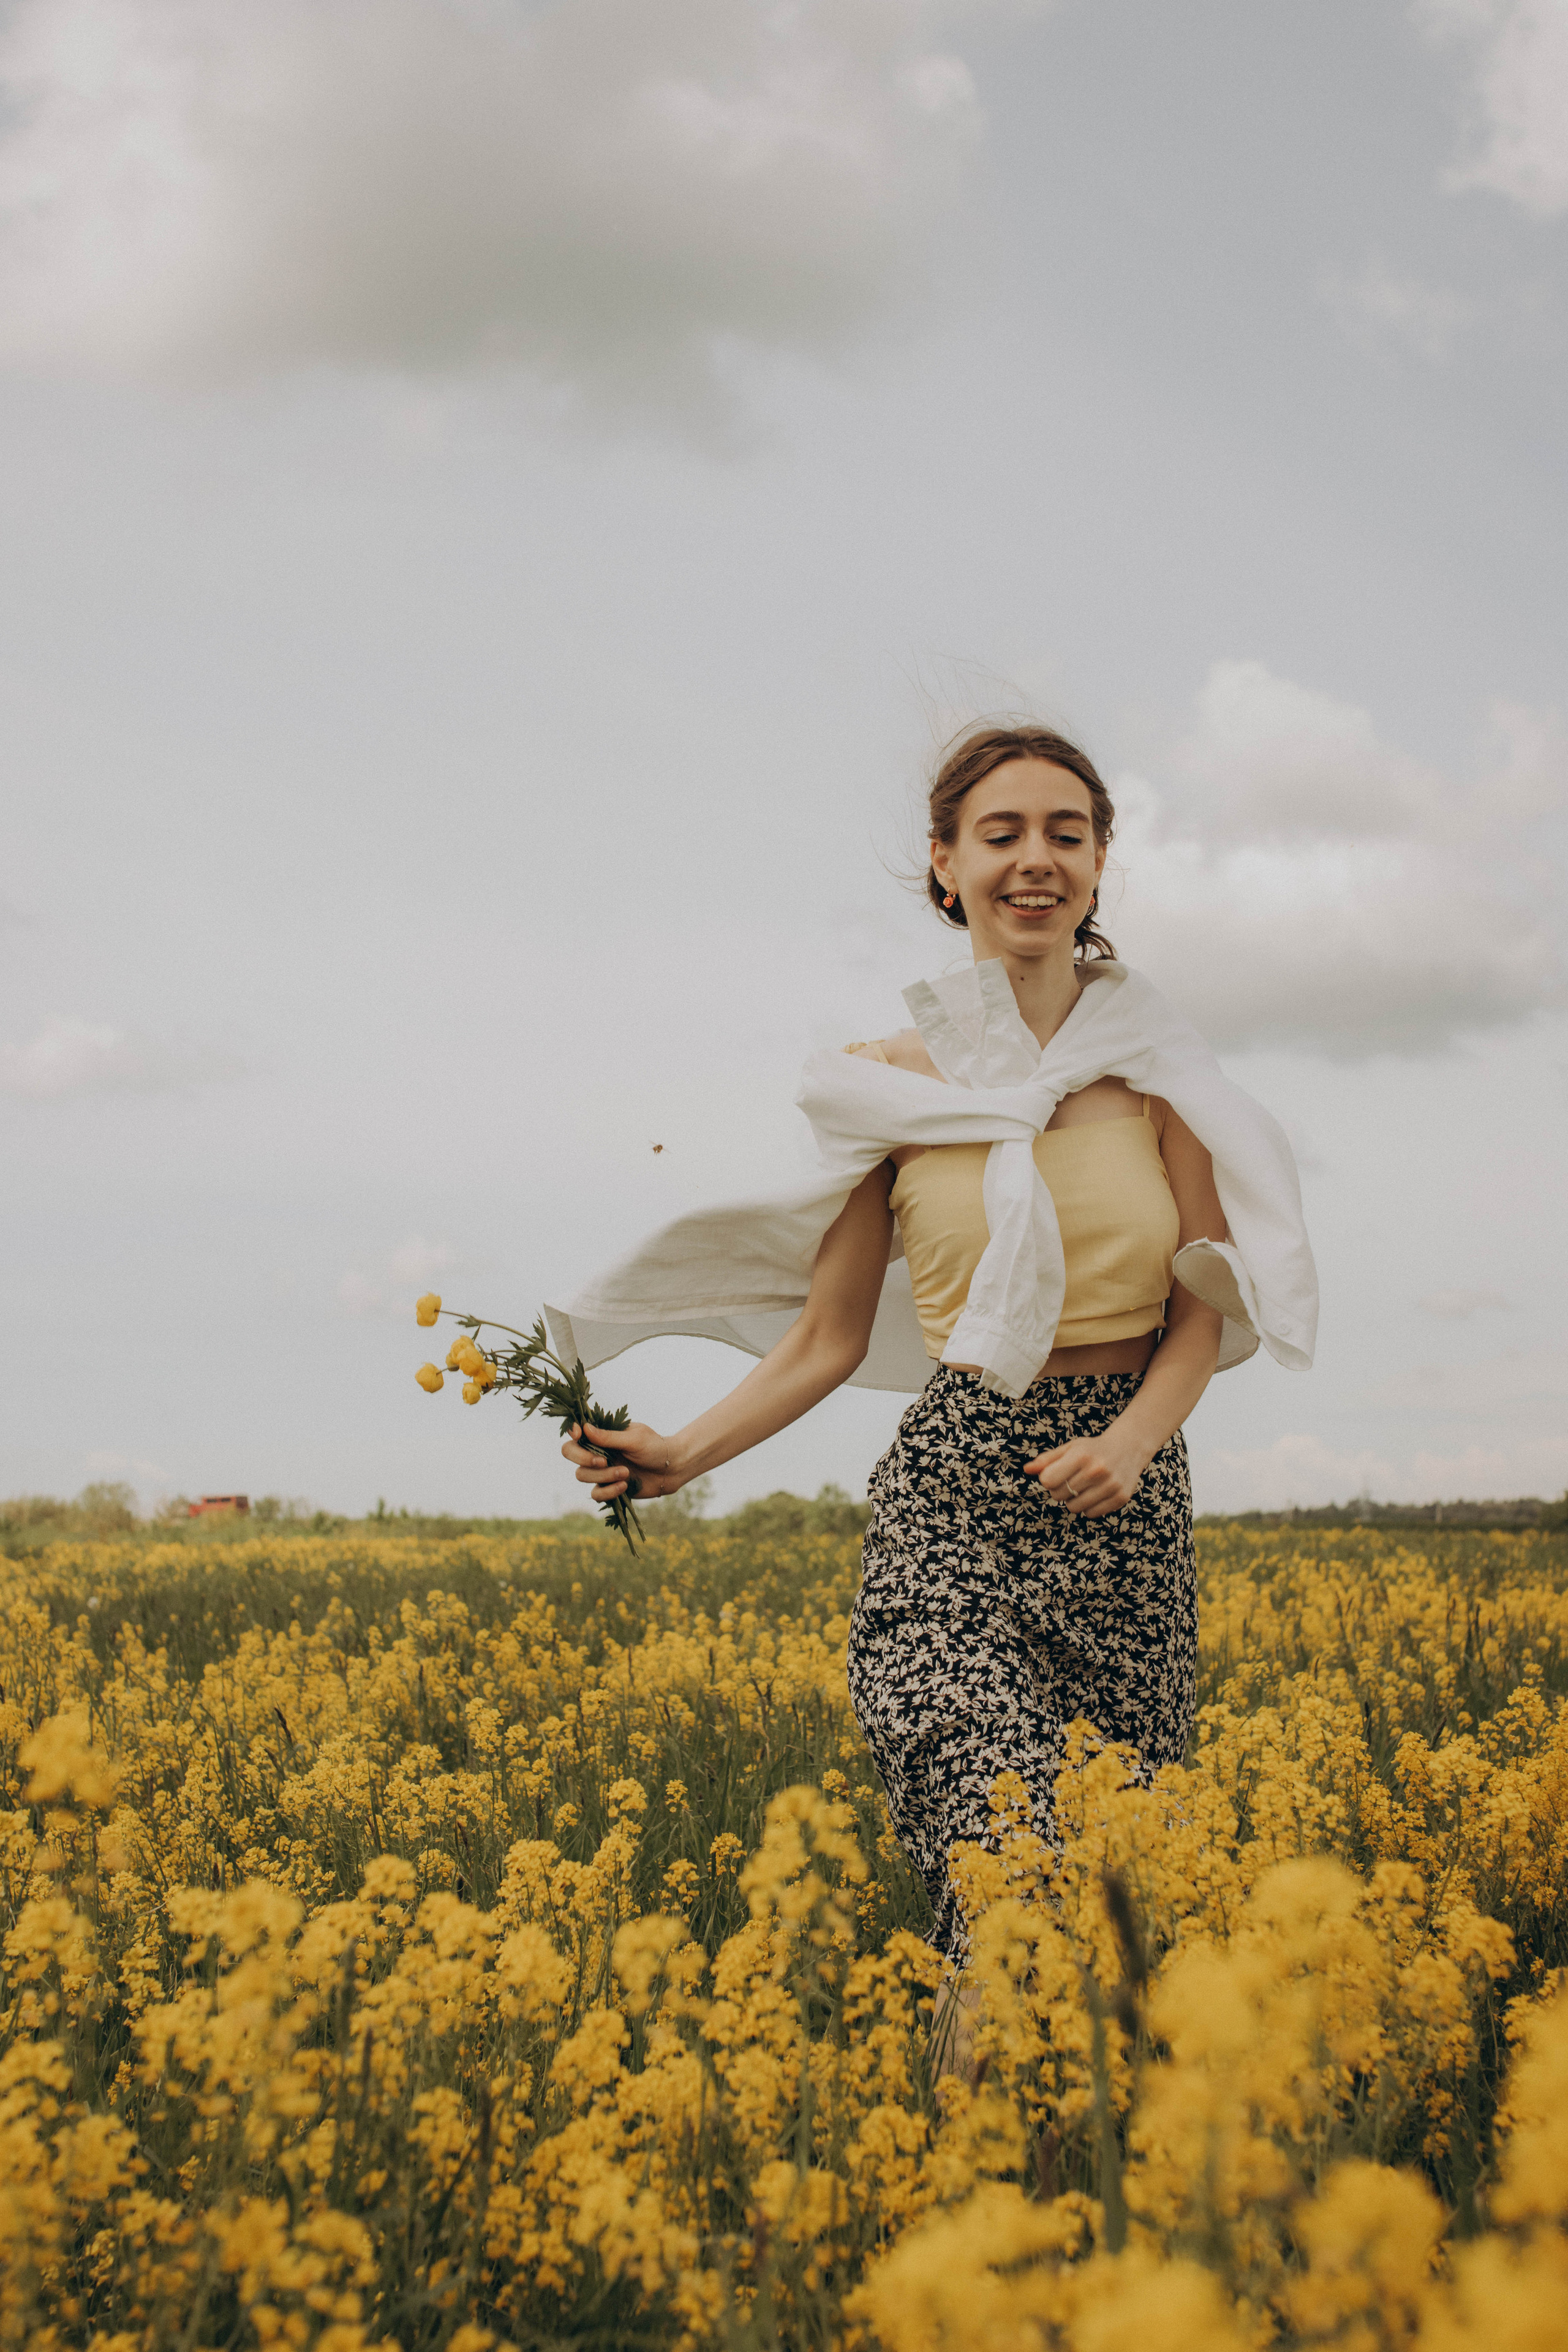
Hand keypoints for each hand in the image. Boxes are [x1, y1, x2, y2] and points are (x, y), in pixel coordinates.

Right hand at [562, 1420, 679, 1503]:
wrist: (670, 1469)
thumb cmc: (655, 1447)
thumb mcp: (634, 1439)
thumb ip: (609, 1436)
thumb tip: (585, 1428)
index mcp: (602, 1434)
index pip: (577, 1432)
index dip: (572, 1433)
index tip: (578, 1434)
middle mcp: (597, 1451)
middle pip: (570, 1453)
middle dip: (583, 1458)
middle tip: (603, 1461)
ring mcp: (601, 1470)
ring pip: (582, 1475)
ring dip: (603, 1475)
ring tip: (625, 1473)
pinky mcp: (608, 1487)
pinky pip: (595, 1493)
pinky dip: (608, 1491)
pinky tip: (624, 1485)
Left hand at [1025, 1424, 1151, 1518]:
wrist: (1129, 1448)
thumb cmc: (1093, 1449)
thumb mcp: (1070, 1449)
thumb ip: (1047, 1460)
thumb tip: (1026, 1469)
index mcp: (1081, 1455)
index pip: (1048, 1480)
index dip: (1048, 1479)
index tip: (1056, 1474)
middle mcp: (1096, 1470)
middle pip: (1059, 1495)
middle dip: (1060, 1489)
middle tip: (1072, 1479)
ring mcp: (1110, 1485)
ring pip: (1074, 1508)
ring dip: (1074, 1500)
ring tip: (1083, 1487)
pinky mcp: (1120, 1498)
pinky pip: (1091, 1514)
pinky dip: (1089, 1507)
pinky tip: (1096, 1493)